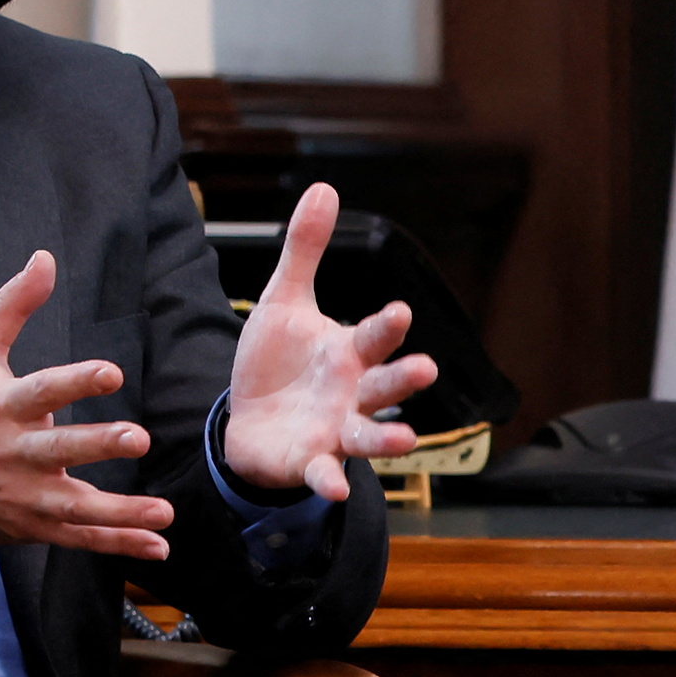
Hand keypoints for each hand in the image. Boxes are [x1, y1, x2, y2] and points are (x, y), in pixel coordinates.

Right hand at [0, 249, 173, 559]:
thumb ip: (13, 305)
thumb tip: (45, 258)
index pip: (40, 391)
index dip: (76, 382)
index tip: (112, 372)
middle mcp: (11, 453)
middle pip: (57, 450)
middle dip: (97, 445)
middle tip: (138, 438)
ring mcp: (21, 495)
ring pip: (73, 506)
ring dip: (119, 512)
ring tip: (162, 514)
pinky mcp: (31, 526)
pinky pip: (78, 538)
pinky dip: (117, 545)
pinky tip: (157, 547)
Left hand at [225, 182, 439, 499]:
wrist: (250, 423)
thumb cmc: (277, 362)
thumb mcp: (283, 302)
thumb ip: (304, 250)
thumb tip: (324, 187)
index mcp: (348, 353)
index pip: (372, 338)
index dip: (386, 326)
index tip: (398, 311)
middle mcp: (352, 395)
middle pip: (383, 386)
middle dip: (404, 379)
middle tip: (425, 369)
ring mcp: (335, 432)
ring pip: (369, 436)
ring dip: (388, 440)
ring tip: (405, 439)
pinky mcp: (311, 463)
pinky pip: (325, 474)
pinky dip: (330, 482)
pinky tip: (336, 489)